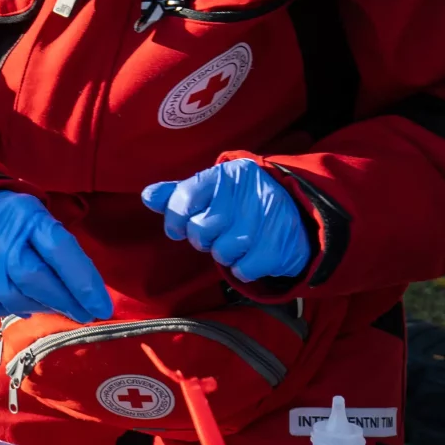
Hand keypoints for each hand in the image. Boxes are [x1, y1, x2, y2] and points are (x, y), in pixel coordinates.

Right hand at [0, 190, 112, 320]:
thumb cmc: (12, 221)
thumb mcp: (39, 218)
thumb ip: (61, 249)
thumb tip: (86, 293)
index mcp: (27, 218)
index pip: (60, 250)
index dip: (84, 282)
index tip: (102, 307)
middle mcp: (2, 242)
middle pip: (39, 280)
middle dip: (68, 302)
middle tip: (86, 314)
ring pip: (22, 300)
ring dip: (45, 307)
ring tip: (55, 305)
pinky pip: (1, 310)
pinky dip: (19, 310)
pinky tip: (26, 302)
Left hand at [140, 159, 312, 282]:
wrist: (296, 209)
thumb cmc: (240, 202)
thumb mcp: (212, 190)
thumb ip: (178, 194)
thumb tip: (148, 196)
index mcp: (226, 175)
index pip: (184, 197)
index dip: (175, 219)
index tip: (177, 228)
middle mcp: (247, 193)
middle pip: (200, 230)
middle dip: (203, 238)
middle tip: (217, 232)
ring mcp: (265, 219)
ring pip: (222, 252)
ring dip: (224, 254)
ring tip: (236, 241)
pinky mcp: (278, 245)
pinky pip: (243, 270)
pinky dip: (243, 268)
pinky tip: (251, 255)